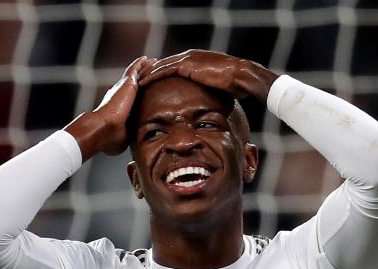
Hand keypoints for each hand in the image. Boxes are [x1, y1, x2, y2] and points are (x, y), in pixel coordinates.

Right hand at [66, 57, 155, 159]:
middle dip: (144, 76)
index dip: (141, 92)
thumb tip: (138, 149)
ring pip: (136, 74)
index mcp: (121, 107)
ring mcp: (122, 88)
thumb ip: (132, 137)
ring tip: (153, 61)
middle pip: (135, 82)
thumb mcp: (126, 137)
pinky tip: (149, 59)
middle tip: (153, 69)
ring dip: (144, 68)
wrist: (102, 129)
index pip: (134, 98)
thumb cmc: (111, 138)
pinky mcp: (126, 84)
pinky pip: (135, 70)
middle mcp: (120, 94)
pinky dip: (141, 64)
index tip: (147, 89)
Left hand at [139, 50, 275, 102]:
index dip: (163, 73)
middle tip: (139, 80)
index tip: (154, 81)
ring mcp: (188, 59)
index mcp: (198, 60)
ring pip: (161, 65)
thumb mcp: (222, 87)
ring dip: (148, 73)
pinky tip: (142, 82)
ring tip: (135, 81)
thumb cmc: (237, 84)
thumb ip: (212, 90)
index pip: (175, 65)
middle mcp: (190, 56)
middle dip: (152, 71)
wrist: (242, 76)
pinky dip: (152, 76)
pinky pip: (164, 70)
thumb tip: (213, 103)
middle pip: (165, 63)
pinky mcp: (186, 65)